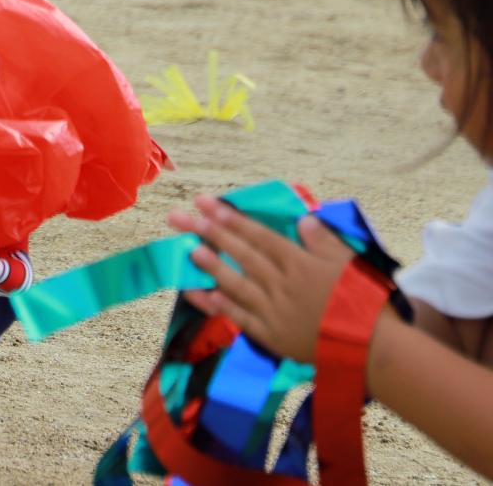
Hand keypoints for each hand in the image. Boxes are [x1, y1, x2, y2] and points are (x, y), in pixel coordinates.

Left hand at [167, 194, 358, 362]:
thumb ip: (323, 241)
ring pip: (235, 283)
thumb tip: (302, 218)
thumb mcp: (349, 263)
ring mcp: (273, 310)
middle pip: (240, 254)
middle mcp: (281, 284)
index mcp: (299, 263)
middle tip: (179, 218)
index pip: (258, 235)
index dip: (230, 218)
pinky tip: (198, 294)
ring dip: (210, 266)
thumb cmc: (364, 302)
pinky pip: (239, 318)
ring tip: (188, 250)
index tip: (205, 202)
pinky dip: (217, 306)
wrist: (373, 350)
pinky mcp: (271, 335)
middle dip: (208, 233)